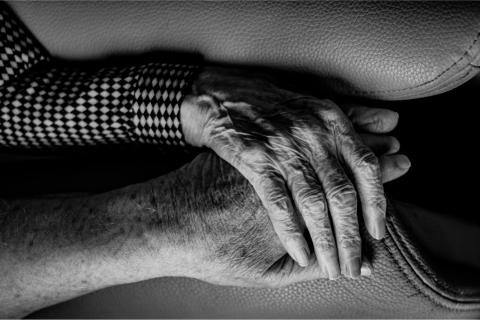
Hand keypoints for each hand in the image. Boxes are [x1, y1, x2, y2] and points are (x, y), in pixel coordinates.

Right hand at [181, 67, 398, 278]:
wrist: (222, 98)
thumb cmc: (273, 104)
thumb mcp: (317, 103)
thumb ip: (358, 116)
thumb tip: (394, 124)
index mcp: (332, 122)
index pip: (366, 168)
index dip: (377, 204)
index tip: (379, 234)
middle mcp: (312, 135)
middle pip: (342, 195)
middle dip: (352, 237)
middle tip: (357, 267)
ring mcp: (284, 148)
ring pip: (314, 205)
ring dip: (327, 243)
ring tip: (333, 270)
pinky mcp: (255, 160)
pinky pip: (279, 203)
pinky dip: (292, 233)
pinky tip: (301, 255)